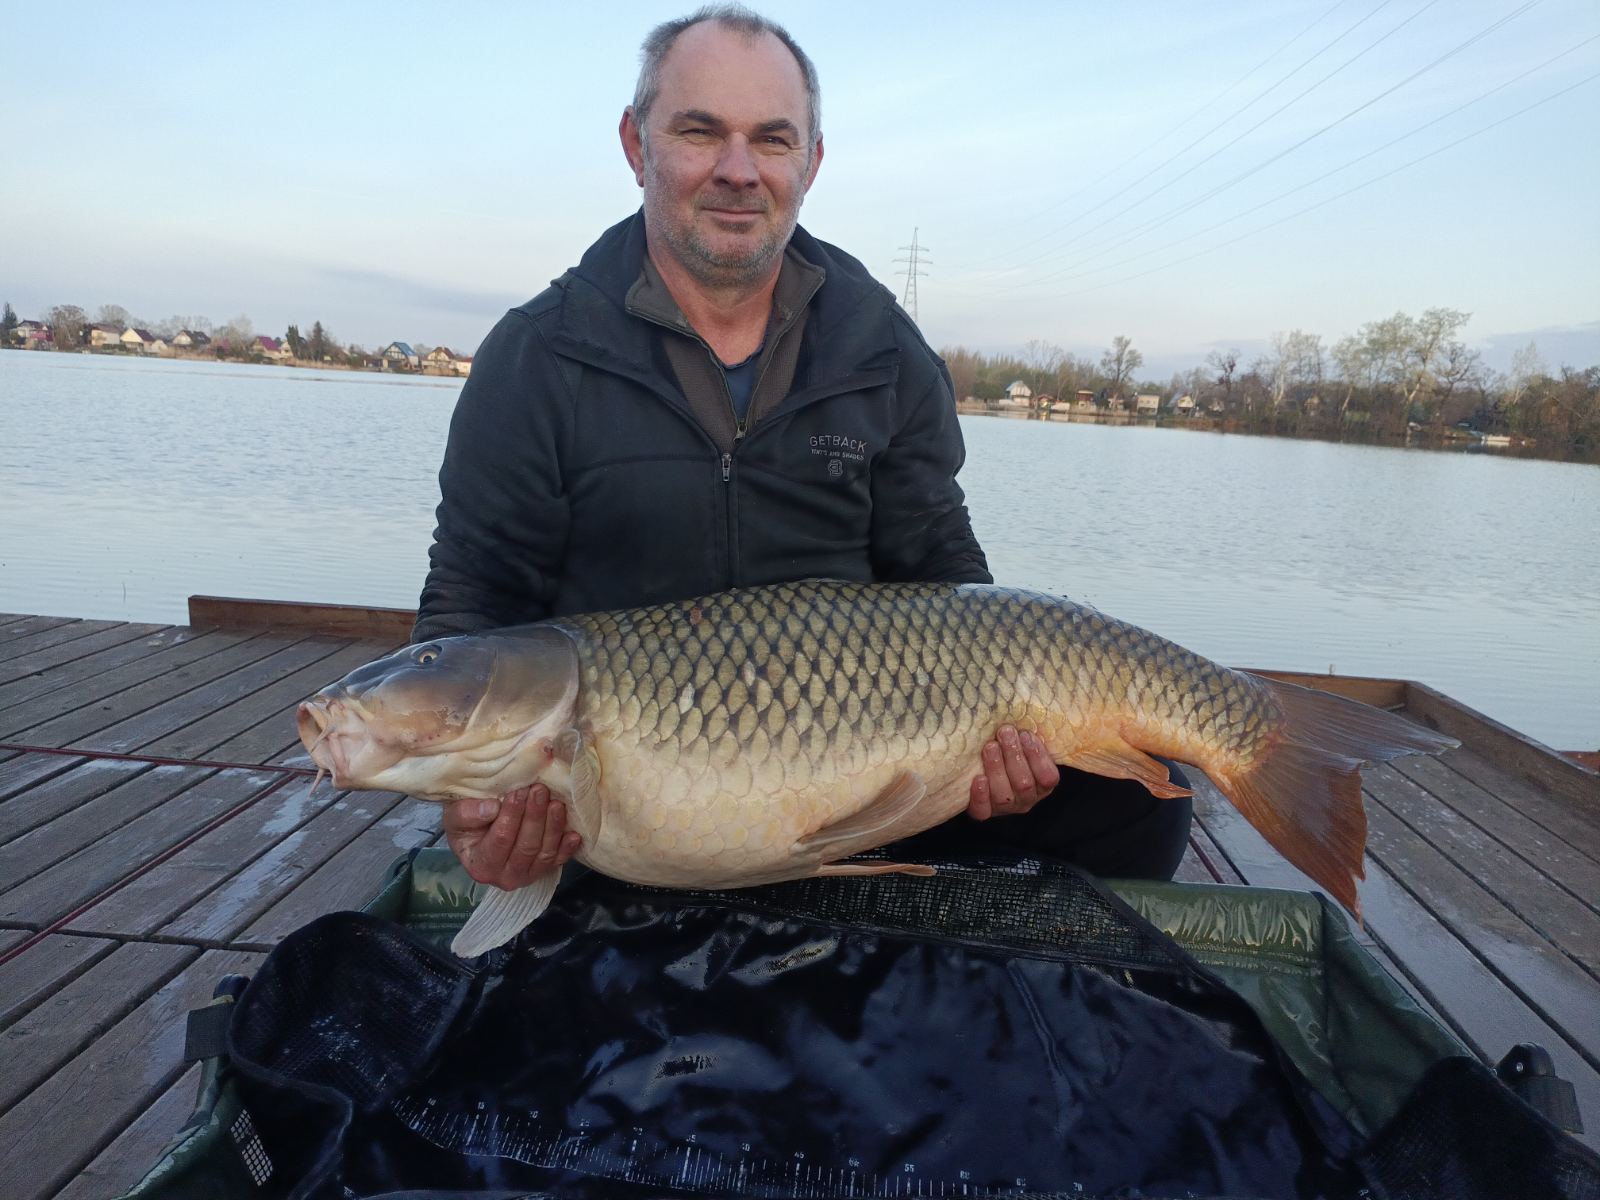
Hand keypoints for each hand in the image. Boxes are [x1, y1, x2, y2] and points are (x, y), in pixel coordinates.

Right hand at [441, 784, 581, 887]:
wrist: (477, 829)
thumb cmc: (466, 821)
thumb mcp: (455, 814)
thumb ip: (468, 813)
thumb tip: (492, 808)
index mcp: (481, 866)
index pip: (501, 839)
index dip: (512, 815)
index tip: (519, 791)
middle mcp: (504, 877)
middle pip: (527, 846)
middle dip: (535, 816)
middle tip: (540, 790)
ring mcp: (527, 876)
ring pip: (545, 852)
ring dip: (553, 826)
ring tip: (556, 802)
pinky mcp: (544, 870)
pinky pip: (559, 860)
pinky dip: (568, 847)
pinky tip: (574, 833)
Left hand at [967, 726, 1059, 819]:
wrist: (986, 771)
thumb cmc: (1010, 750)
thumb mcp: (1024, 744)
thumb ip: (1029, 735)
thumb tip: (1029, 703)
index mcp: (1042, 784)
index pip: (1047, 777)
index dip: (1038, 757)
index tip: (1026, 734)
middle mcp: (1026, 799)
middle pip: (1024, 784)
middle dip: (1014, 756)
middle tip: (1005, 732)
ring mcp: (1005, 808)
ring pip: (1004, 795)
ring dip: (997, 768)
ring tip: (990, 747)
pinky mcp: (985, 812)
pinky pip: (983, 811)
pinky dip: (980, 796)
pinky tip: (978, 778)